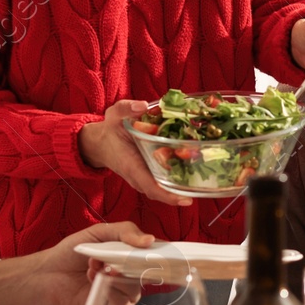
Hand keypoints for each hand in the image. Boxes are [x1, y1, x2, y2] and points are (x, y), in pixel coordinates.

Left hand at [38, 221, 154, 304]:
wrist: (49, 273)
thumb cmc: (72, 252)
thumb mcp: (99, 232)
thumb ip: (125, 231)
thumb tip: (150, 239)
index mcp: (131, 256)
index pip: (156, 256)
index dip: (162, 254)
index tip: (157, 250)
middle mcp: (130, 275)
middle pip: (149, 274)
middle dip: (131, 264)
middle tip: (112, 257)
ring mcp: (122, 292)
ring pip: (136, 289)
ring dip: (115, 276)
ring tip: (96, 266)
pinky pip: (122, 302)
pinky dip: (108, 289)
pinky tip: (93, 279)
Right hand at [78, 101, 192, 206]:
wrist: (101, 143)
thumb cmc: (110, 130)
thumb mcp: (115, 114)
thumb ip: (127, 108)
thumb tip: (143, 106)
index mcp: (131, 165)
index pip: (150, 186)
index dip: (168, 195)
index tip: (185, 198)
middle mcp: (138, 177)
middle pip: (162, 193)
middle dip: (181, 194)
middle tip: (203, 189)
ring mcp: (143, 178)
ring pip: (164, 189)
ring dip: (182, 188)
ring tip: (203, 184)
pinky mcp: (148, 174)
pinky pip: (163, 181)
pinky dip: (177, 180)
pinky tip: (194, 173)